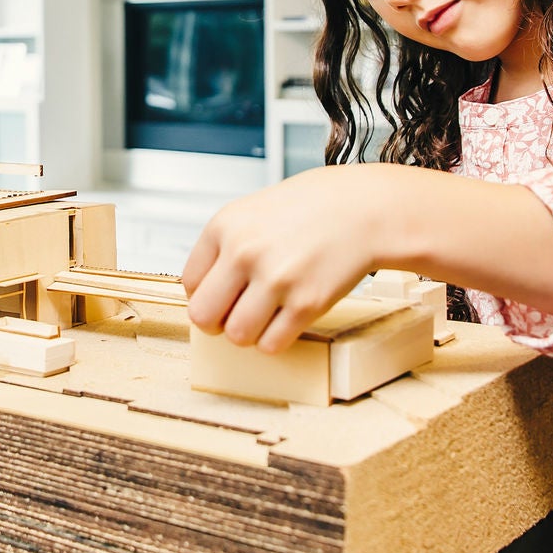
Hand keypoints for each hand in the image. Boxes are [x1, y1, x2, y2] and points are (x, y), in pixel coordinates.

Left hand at [182, 165, 394, 353]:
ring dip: (248, 333)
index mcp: (225, 226)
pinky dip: (275, 339)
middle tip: (234, 315)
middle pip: (203, 316)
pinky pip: (271, 344)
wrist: (363, 208)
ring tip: (264, 315)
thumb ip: (224, 247)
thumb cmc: (309, 208)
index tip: (220, 296)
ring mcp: (276, 279)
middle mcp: (245, 252)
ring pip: (237, 335)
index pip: (189, 284)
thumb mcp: (251, 212)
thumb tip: (201, 292)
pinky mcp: (306, 303)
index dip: (204, 295)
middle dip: (217, 323)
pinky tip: (286, 319)